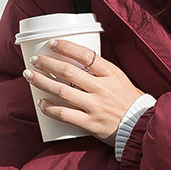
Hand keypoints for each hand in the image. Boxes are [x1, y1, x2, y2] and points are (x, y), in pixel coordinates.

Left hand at [23, 39, 144, 145]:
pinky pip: (64, 114)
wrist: (140, 126)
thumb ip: (101, 71)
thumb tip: (75, 60)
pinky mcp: (91, 124)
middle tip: (35, 61)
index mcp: (111, 74)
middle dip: (47, 64)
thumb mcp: (120, 79)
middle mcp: (102, 89)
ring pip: (62, 91)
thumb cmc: (129, 101)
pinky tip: (41, 102)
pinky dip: (49, 108)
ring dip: (42, 82)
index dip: (66, 47)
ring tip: (30, 76)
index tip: (51, 43)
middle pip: (68, 72)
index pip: (85, 55)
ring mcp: (96, 107)